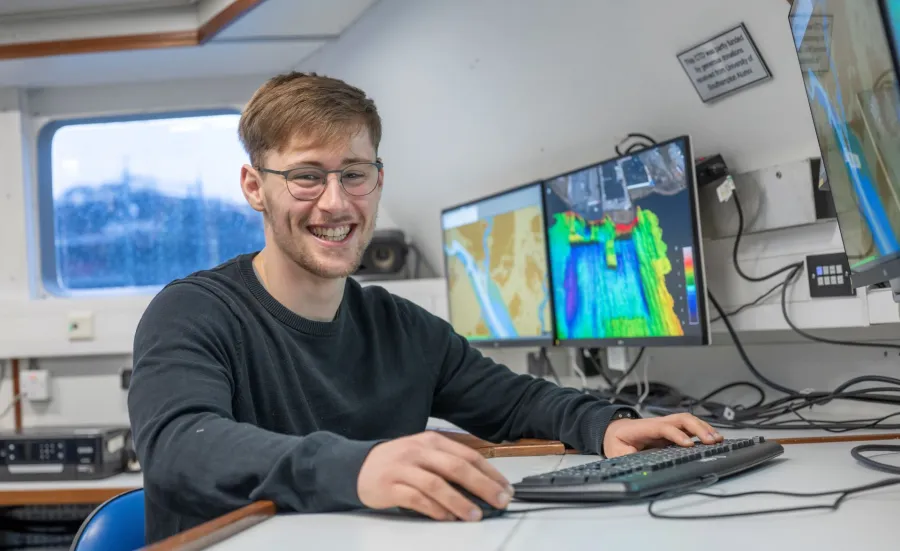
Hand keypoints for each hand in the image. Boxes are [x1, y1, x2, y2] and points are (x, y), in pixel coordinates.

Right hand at [357, 431, 514, 520]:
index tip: (505, 489)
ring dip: (459, 501)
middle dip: (482, 486)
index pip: (468, 455)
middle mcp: (419, 451)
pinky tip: (447, 518)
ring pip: (437, 484)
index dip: (490, 473)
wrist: (359, 466)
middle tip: (499, 501)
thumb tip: (484, 485)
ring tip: (475, 515)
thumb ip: (450, 464)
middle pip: (456, 467)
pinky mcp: (390, 486)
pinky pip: (416, 499)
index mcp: (432, 441)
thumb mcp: (424, 453)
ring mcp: (403, 468)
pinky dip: (435, 509)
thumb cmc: (399, 462)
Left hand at [602, 413, 723, 457]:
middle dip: (697, 429)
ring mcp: (665, 424)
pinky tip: (713, 438)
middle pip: (680, 419)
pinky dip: (702, 430)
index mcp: (642, 428)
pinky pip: (689, 426)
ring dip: (703, 428)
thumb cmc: (616, 441)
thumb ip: (626, 458)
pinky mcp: (670, 428)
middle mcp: (656, 423)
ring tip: (718, 439)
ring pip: (687, 420)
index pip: (663, 428)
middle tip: (711, 441)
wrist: (613, 430)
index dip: (676, 435)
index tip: (688, 444)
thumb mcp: (616, 452)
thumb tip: (637, 467)